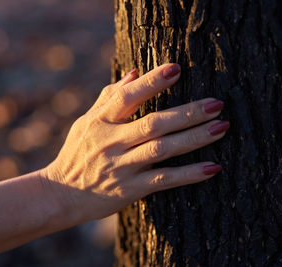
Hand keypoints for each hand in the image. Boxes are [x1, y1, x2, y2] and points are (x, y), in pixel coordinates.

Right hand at [41, 63, 229, 221]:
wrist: (59, 195)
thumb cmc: (76, 154)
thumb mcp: (86, 122)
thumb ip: (109, 97)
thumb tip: (134, 73)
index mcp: (100, 122)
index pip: (127, 97)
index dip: (152, 82)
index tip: (177, 69)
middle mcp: (111, 142)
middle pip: (154, 124)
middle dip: (187, 112)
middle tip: (217, 103)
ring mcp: (121, 167)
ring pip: (162, 149)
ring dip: (194, 138)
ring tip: (221, 127)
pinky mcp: (129, 190)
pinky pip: (164, 180)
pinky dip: (189, 174)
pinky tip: (212, 167)